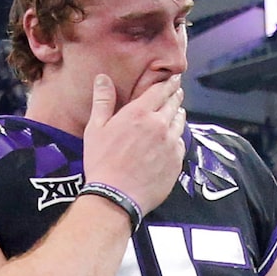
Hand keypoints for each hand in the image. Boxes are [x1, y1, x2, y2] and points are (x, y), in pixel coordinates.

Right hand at [79, 70, 185, 214]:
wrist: (115, 196)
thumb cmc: (102, 163)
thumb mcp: (96, 128)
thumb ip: (103, 101)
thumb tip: (103, 78)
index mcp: (139, 113)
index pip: (160, 90)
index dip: (168, 83)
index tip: (173, 79)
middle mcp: (159, 125)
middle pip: (174, 104)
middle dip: (176, 96)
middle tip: (177, 92)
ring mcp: (170, 144)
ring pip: (180, 123)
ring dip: (179, 115)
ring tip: (177, 113)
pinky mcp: (176, 162)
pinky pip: (180, 144)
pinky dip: (178, 138)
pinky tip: (173, 139)